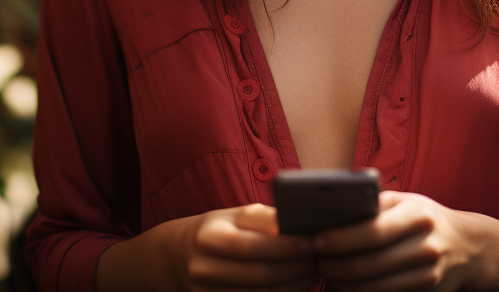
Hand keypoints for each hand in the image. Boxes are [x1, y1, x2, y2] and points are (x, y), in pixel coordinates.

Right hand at [168, 203, 318, 291]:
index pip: (252, 245)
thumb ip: (265, 218)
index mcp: (209, 236)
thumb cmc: (218, 230)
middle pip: (260, 275)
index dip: (286, 247)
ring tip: (313, 272)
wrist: (179, 256)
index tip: (313, 242)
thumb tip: (301, 223)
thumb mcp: (234, 215)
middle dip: (297, 268)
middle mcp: (205, 267)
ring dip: (295, 286)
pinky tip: (297, 286)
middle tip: (319, 259)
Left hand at [313, 191, 488, 291]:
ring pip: (372, 288)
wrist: (469, 247)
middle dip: (333, 266)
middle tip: (315, 260)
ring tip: (326, 272)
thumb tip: (329, 211)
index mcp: (418, 216)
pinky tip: (346, 285)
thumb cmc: (424, 219)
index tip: (314, 240)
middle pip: (368, 265)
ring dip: (342, 283)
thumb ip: (374, 205)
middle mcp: (426, 248)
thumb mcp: (406, 202)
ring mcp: (428, 277)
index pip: (372, 231)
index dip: (339, 239)